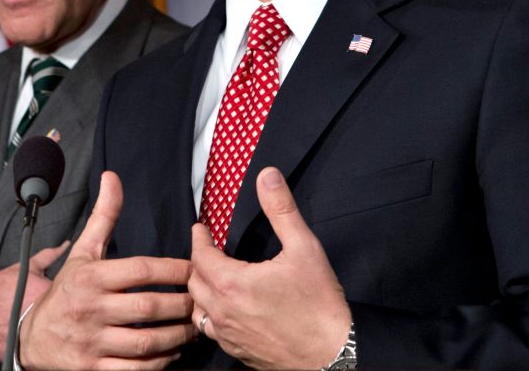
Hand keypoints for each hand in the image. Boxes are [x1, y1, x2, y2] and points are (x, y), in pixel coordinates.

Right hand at [0, 241, 66, 359]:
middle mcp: (39, 317)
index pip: (74, 296)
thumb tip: (66, 245)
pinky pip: (38, 352)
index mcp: (45, 294)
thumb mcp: (25, 267)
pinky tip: (36, 338)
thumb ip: (49, 256)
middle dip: (68, 315)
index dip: (75, 296)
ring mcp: (30, 339)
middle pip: (67, 318)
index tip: (72, 295)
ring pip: (54, 338)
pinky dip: (40, 345)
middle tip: (60, 312)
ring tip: (46, 326)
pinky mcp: (20, 356)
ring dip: (55, 332)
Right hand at [19, 171, 196, 370]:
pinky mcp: (94, 370)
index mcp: (92, 277)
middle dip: (182, 305)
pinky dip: (160, 363)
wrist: (31, 338)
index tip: (194, 269)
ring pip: (146, 341)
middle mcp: (92, 309)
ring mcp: (93, 342)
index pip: (141, 270)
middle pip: (149, 306)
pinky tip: (173, 352)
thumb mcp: (83, 252)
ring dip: (177, 336)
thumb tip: (112, 177)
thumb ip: (104, 215)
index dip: (173, 269)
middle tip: (201, 301)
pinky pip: (135, 369)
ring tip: (194, 327)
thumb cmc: (66, 290)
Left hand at [189, 167, 350, 369]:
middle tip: (208, 248)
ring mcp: (229, 337)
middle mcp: (224, 313)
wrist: (334, 355)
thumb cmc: (319, 303)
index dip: (199, 239)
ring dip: (201, 290)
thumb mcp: (304, 247)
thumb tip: (267, 176)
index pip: (200, 256)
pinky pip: (211, 332)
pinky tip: (223, 308)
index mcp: (233, 285)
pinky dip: (210, 315)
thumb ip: (281, 208)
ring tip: (212, 276)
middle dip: (198, 261)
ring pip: (199, 310)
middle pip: (195, 282)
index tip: (200, 228)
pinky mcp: (238, 353)